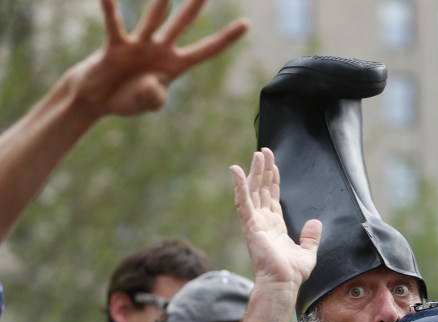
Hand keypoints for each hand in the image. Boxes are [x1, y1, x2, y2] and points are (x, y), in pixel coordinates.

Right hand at [66, 0, 248, 116]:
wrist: (98, 99)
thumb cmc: (127, 100)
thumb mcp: (148, 104)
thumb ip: (154, 98)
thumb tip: (152, 83)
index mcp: (175, 65)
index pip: (206, 50)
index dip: (226, 38)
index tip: (246, 23)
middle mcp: (160, 50)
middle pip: (182, 23)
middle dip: (195, 5)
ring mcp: (139, 44)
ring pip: (154, 18)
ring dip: (161, 2)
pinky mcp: (116, 44)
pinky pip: (114, 24)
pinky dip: (110, 8)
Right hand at [230, 149, 321, 288]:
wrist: (284, 283)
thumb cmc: (292, 273)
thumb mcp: (308, 252)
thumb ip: (311, 236)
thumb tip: (315, 222)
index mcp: (274, 225)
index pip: (272, 197)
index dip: (273, 180)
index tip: (273, 164)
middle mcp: (262, 221)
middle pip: (262, 190)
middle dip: (263, 170)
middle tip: (265, 151)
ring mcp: (255, 222)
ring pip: (253, 191)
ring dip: (254, 172)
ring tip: (258, 154)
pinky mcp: (250, 225)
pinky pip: (243, 202)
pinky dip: (240, 185)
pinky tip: (237, 170)